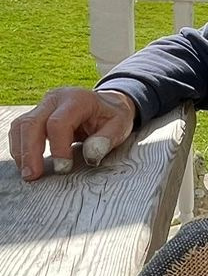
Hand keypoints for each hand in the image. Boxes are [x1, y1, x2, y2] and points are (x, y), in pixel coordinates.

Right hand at [9, 86, 136, 181]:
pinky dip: (20, 147)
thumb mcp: (120, 125)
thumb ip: (107, 139)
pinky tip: (26, 163)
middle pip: (32, 123)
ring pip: (21, 125)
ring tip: (28, 173)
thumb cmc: (112, 116)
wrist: (107, 104)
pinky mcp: (36, 115)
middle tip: (33, 176)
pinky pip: (20, 129)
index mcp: (77, 99)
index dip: (58, 148)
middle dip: (29, 152)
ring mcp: (43, 105)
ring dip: (21, 151)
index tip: (63, 168)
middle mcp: (55, 99)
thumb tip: (91, 155)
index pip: (58, 123)